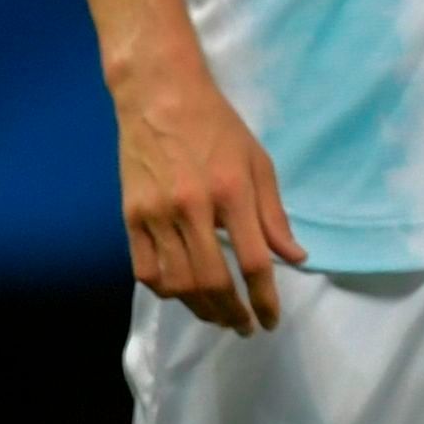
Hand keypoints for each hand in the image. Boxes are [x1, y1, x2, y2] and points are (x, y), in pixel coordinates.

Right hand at [113, 65, 303, 332]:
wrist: (159, 96)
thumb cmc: (218, 127)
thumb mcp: (259, 164)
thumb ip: (274, 216)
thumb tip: (294, 258)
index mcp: (231, 193)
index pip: (252, 263)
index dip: (265, 299)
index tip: (271, 319)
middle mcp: (191, 208)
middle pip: (212, 281)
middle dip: (233, 313)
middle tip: (246, 327)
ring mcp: (156, 214)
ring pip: (177, 283)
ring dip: (201, 309)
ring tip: (219, 317)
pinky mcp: (130, 215)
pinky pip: (145, 269)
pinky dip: (166, 290)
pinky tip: (183, 295)